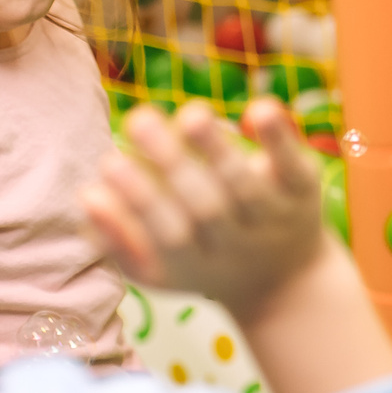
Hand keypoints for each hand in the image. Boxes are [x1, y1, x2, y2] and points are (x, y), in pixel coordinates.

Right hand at [83, 98, 329, 321]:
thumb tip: (86, 194)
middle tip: (137, 117)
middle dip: (171, 164)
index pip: (168, 234)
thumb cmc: (206, 263)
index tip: (108, 162)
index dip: (138, 201)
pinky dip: (278, 140)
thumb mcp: (160, 268)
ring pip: (246, 186)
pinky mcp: (305, 192)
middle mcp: (237, 244)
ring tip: (190, 113)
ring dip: (217, 148)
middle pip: (205, 207)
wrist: (288, 284)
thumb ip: (119, 239)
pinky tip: (260, 108)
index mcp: (195, 264)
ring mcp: (274, 219)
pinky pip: (293, 167)